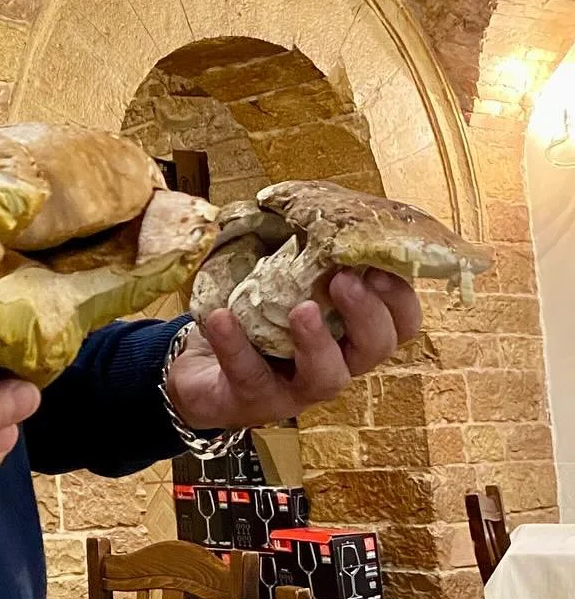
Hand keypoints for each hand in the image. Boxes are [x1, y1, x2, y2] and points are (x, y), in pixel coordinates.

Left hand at [164, 267, 420, 432]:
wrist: (199, 368)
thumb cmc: (251, 318)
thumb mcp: (279, 281)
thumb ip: (301, 251)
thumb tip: (308, 199)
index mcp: (348, 333)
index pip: (399, 323)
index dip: (399, 297)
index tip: (381, 263)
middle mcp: (334, 364)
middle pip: (374, 349)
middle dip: (367, 314)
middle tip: (345, 281)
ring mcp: (295, 389)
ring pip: (326, 377)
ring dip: (317, 342)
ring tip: (302, 309)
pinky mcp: (251, 399)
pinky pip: (249, 376)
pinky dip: (235, 345)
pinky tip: (222, 317)